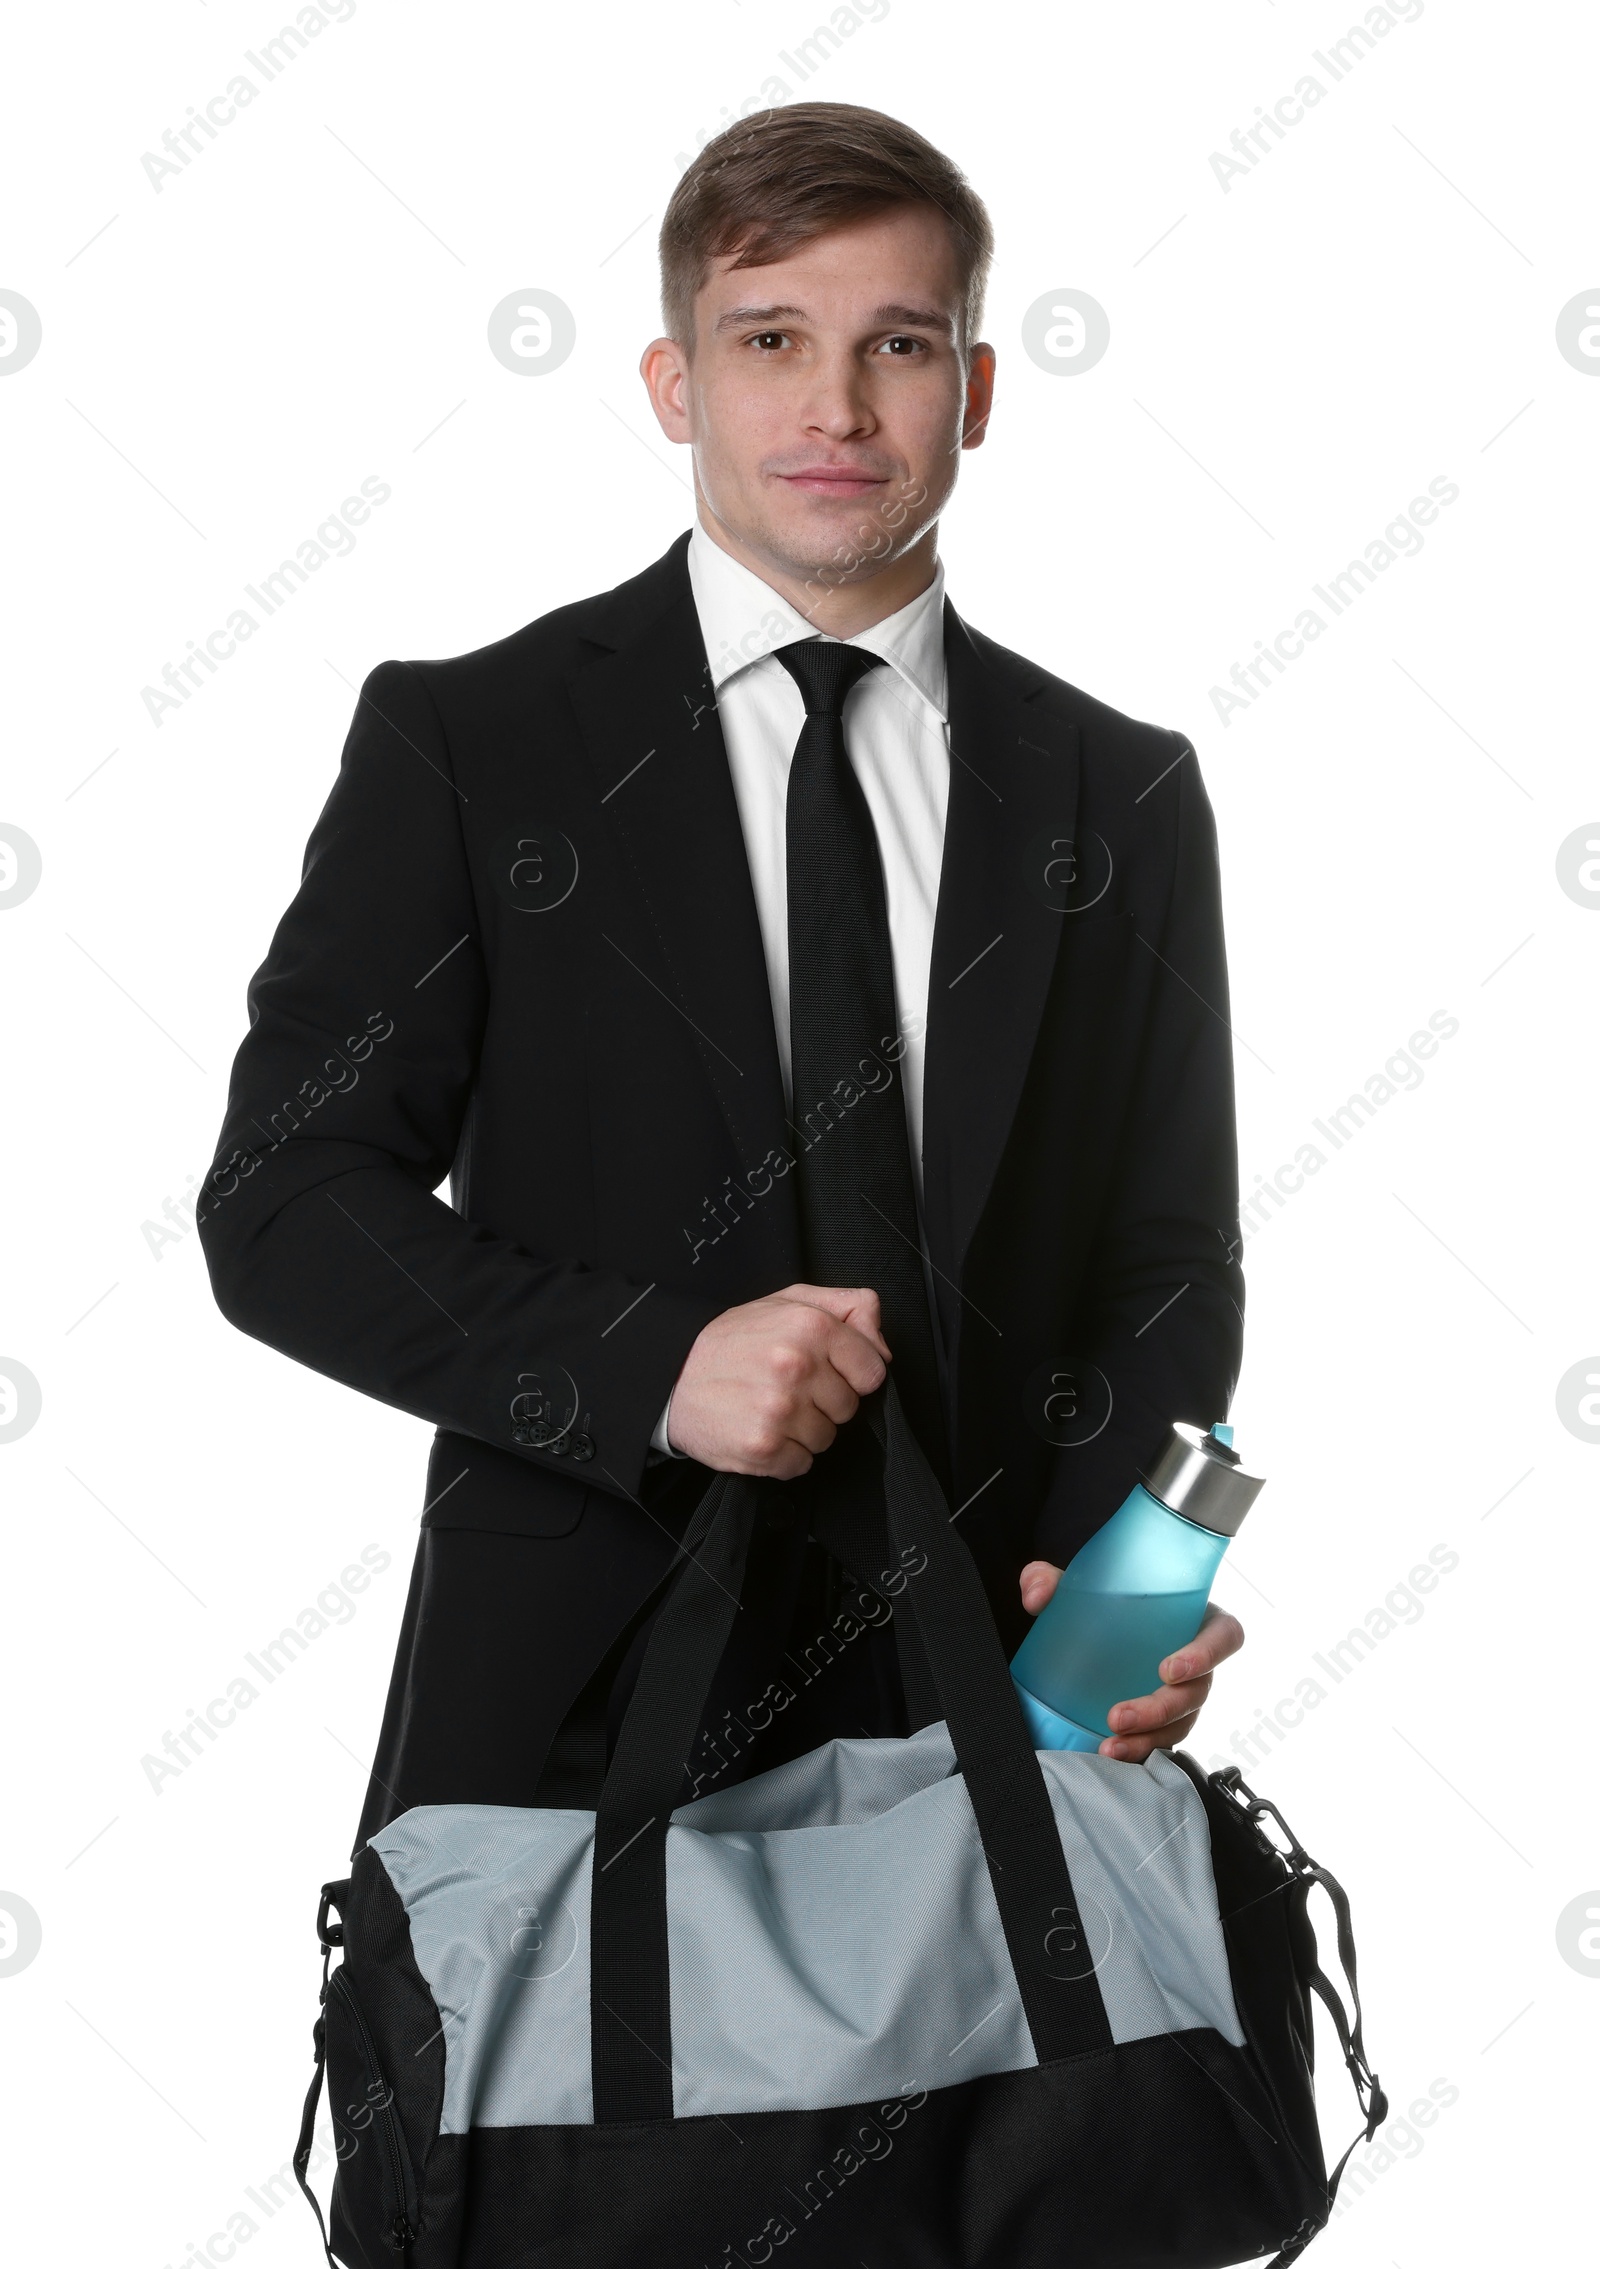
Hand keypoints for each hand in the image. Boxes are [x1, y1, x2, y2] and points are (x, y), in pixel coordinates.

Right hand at [666, 1284, 889, 1477]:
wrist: (672, 1376)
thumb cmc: (733, 1340)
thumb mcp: (790, 1301)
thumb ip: (847, 1308)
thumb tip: (882, 1344)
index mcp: (810, 1326)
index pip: (873, 1370)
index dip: (852, 1374)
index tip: (826, 1372)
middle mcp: (797, 1366)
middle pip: (849, 1408)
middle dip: (824, 1402)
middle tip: (787, 1388)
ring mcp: (780, 1409)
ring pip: (827, 1438)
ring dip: (804, 1430)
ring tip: (770, 1407)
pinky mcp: (764, 1447)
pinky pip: (802, 1464)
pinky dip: (785, 1455)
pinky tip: (761, 1429)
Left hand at [1017, 1563, 1244, 1762]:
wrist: (1095, 1627)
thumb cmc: (1107, 1599)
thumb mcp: (1081, 1583)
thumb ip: (1050, 1579)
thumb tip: (1035, 1595)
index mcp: (1197, 1619)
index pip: (1225, 1637)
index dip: (1207, 1655)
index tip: (1168, 1669)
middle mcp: (1199, 1661)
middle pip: (1197, 1691)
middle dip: (1159, 1710)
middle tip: (1118, 1716)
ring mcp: (1185, 1695)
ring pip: (1182, 1723)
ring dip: (1148, 1738)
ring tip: (1110, 1746)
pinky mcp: (1166, 1720)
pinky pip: (1164, 1740)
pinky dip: (1140, 1750)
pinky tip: (1112, 1754)